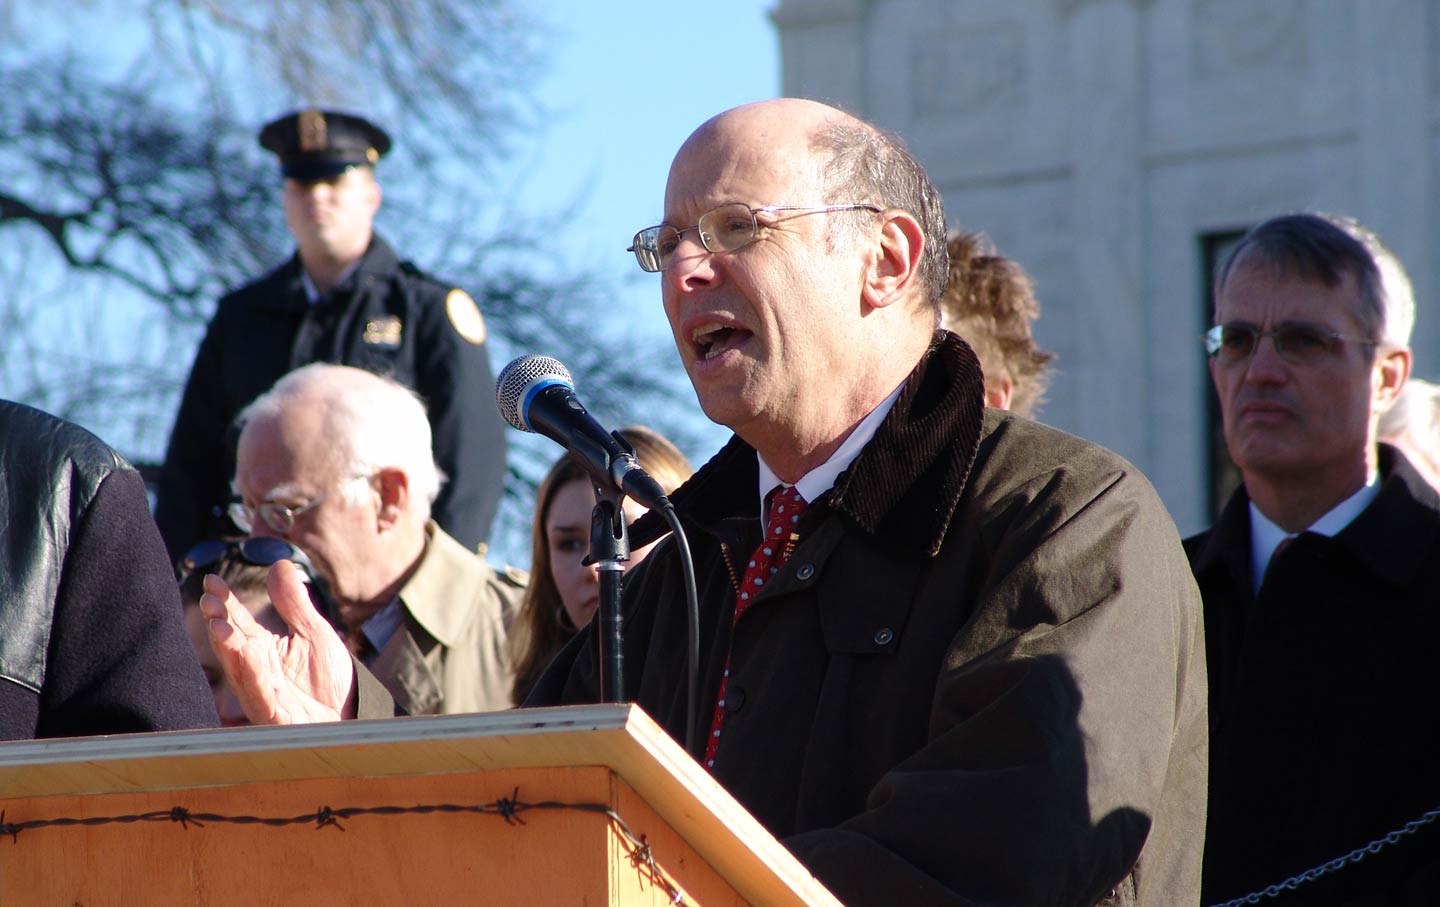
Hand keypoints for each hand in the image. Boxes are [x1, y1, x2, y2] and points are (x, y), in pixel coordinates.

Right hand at [200, 559, 356, 723]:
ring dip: (228, 648)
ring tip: (220, 625)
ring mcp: (264, 694)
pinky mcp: (277, 716)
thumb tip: (280, 563)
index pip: (237, 621)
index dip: (225, 601)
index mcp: (262, 649)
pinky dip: (254, 676)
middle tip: (209, 601)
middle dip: (219, 623)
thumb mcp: (314, 632)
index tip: (211, 580)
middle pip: (232, 644)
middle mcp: (256, 670)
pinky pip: (262, 696)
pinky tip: (248, 655)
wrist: (349, 714)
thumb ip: (294, 603)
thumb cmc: (328, 678)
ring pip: (240, 670)